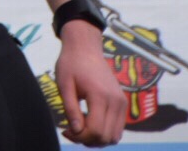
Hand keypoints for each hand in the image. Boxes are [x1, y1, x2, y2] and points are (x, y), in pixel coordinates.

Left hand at [54, 24, 126, 145]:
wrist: (85, 48)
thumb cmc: (71, 64)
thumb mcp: (64, 85)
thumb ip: (71, 109)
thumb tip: (77, 131)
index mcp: (100, 95)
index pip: (95, 131)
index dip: (79, 137)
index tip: (65, 130)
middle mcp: (116, 101)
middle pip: (105, 137)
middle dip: (87, 140)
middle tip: (71, 130)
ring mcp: (122, 102)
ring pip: (114, 136)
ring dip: (97, 138)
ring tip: (81, 127)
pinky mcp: (123, 103)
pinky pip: (117, 129)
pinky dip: (104, 132)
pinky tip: (90, 122)